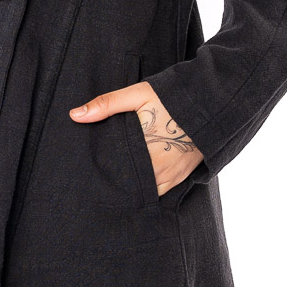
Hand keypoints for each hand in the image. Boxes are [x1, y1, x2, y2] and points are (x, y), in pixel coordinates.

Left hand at [69, 79, 203, 196]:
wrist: (211, 101)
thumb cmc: (170, 96)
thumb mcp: (137, 94)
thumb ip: (106, 105)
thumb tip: (75, 115)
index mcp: (144, 150)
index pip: (116, 173)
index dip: (103, 175)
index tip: (91, 174)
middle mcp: (159, 169)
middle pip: (130, 186)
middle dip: (117, 184)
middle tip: (101, 181)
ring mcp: (172, 175)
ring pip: (146, 192)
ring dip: (134, 188)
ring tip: (119, 182)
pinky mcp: (183, 176)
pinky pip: (162, 191)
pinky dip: (150, 189)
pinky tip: (140, 182)